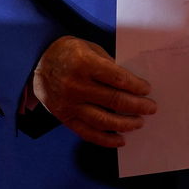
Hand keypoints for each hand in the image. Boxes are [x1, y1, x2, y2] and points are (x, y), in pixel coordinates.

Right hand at [32, 35, 155, 147]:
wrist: (37, 62)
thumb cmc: (69, 53)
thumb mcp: (90, 48)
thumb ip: (109, 65)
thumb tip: (131, 83)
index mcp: (85, 64)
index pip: (117, 78)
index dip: (136, 86)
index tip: (147, 90)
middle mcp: (76, 86)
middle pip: (114, 100)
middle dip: (137, 106)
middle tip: (151, 108)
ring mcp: (69, 104)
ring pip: (103, 120)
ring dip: (125, 124)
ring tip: (139, 123)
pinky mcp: (64, 118)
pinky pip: (87, 133)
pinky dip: (106, 140)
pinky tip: (121, 140)